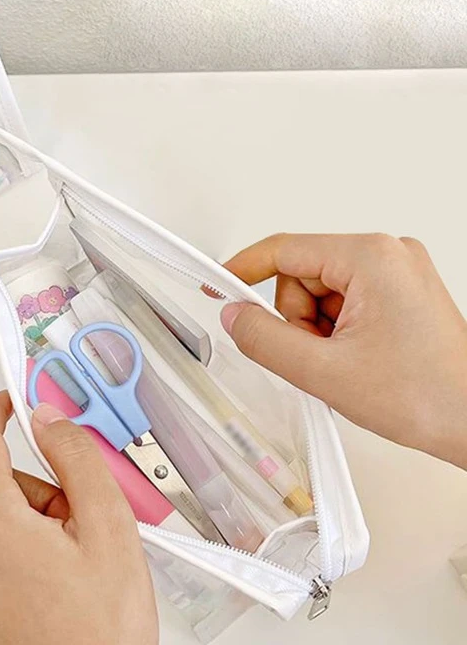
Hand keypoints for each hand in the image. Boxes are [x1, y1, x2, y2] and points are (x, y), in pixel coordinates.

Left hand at [0, 393, 166, 644]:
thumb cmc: (103, 634)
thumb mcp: (109, 526)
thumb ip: (77, 457)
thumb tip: (51, 422)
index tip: (9, 403)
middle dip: (38, 496)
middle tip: (80, 530)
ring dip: (27, 534)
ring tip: (69, 575)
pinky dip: (11, 566)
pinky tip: (49, 597)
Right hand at [221, 233, 466, 468]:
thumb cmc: (425, 395)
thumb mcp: (324, 372)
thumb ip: (265, 340)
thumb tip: (234, 317)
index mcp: (371, 257)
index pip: (286, 249)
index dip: (245, 270)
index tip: (219, 287)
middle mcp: (388, 255)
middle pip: (303, 275)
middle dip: (298, 320)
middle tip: (317, 358)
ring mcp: (398, 273)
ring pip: (322, 293)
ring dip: (318, 331)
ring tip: (343, 364)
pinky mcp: (401, 293)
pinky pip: (345, 303)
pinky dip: (337, 333)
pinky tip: (355, 360)